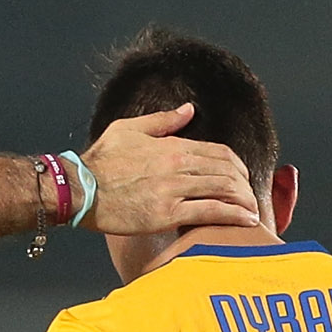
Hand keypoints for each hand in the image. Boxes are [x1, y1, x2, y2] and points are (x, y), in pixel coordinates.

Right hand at [81, 105, 263, 238]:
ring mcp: (173, 190)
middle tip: (250, 197)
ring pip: (223, 190)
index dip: (237, 165)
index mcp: (171, 145)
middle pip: (226, 171)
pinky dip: (233, 215)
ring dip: (244, 200)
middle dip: (244, 184)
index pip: (218, 152)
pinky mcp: (166, 214)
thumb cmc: (99, 161)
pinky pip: (209, 212)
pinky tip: (246, 221)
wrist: (77, 189)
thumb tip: (189, 109)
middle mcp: (177, 165)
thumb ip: (163, 120)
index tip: (243, 177)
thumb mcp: (129, 129)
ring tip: (253, 212)